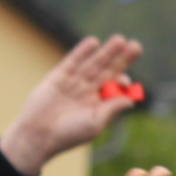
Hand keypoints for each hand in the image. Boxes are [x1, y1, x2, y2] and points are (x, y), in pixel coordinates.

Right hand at [0, 35, 144, 175]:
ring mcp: (74, 82)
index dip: (123, 81)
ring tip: (120, 40)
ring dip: (106, 52)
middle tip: (136, 46)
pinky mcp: (58, 76)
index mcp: (99, 104)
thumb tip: (131, 100)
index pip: (115, 87)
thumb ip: (111, 110)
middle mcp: (88, 90)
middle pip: (108, 70)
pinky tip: (94, 42)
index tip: (126, 81)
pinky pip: (73, 61)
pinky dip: (82, 52)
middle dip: (121, 59)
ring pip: (93, 63)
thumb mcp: (94, 124)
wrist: (38, 134)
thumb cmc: (68, 135)